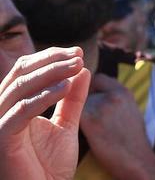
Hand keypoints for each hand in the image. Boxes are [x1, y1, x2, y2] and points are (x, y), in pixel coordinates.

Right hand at [0, 47, 90, 179]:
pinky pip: (21, 111)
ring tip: (77, 66)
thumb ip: (73, 99)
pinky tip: (66, 87)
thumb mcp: (67, 124)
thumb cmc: (50, 165)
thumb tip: (82, 69)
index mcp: (12, 105)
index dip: (51, 57)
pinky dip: (44, 96)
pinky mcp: (2, 138)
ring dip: (51, 73)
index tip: (78, 52)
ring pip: (20, 87)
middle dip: (52, 60)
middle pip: (21, 73)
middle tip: (78, 55)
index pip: (26, 70)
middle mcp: (0, 110)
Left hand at [81, 73, 154, 179]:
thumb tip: (99, 94)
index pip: (98, 79)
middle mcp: (114, 95)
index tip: (88, 102)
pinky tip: (80, 134)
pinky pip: (71, 114)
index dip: (90, 89)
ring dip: (77, 112)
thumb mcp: (131, 112)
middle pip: (85, 89)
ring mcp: (102, 106)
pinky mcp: (90, 120)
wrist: (136, 161)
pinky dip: (72, 122)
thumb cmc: (132, 141)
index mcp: (124, 92)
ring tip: (88, 129)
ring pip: (77, 102)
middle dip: (83, 101)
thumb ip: (116, 100)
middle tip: (86, 117)